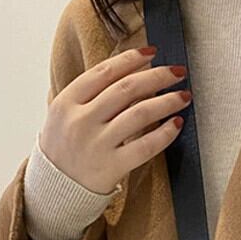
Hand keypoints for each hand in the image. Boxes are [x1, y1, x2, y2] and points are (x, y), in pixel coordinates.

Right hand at [39, 45, 191, 194]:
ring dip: (167, 101)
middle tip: (178, 71)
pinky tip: (177, 123)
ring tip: (184, 95)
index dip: (131, 59)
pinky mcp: (113, 166)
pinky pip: (146, 146)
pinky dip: (166, 133)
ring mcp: (98, 144)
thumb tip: (132, 72)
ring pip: (140, 114)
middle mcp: (82, 120)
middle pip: (126, 90)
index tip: (152, 52)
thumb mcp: (66, 113)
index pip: (104, 72)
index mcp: (67, 101)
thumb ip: (91, 94)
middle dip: (157, 76)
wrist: (57, 186)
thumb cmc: (66, 145)